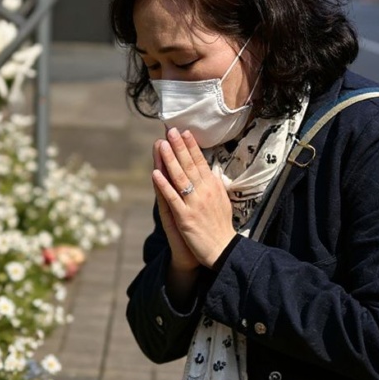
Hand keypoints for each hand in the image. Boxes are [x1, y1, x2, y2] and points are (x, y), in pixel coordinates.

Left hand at [152, 128, 235, 267]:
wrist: (223, 250)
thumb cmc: (221, 226)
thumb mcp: (222, 200)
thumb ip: (214, 185)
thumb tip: (209, 170)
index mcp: (213, 187)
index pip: (201, 162)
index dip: (192, 146)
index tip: (185, 131)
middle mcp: (205, 192)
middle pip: (189, 165)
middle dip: (179, 146)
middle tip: (171, 130)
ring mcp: (194, 204)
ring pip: (180, 177)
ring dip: (169, 159)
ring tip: (161, 144)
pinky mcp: (185, 217)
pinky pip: (172, 198)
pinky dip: (164, 185)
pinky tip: (155, 173)